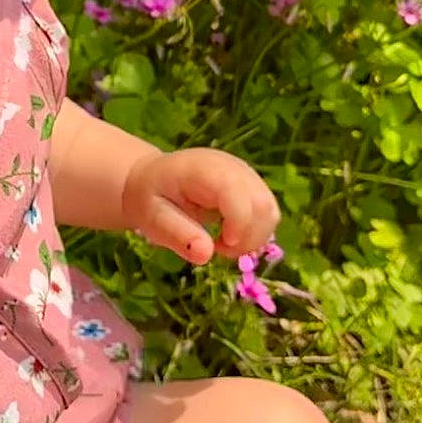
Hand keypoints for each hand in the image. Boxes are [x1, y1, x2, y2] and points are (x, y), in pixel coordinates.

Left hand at [121, 146, 279, 265]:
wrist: (154, 178)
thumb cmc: (151, 197)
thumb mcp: (152, 218)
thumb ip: (177, 235)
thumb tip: (206, 255)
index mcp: (205, 170)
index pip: (238, 194)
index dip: (238, 226)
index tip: (219, 247)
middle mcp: (233, 168)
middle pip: (262, 206)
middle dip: (246, 239)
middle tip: (217, 249)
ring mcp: (247, 175)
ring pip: (270, 212)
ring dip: (252, 238)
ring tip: (222, 243)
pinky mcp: (253, 186)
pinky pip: (268, 213)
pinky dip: (254, 233)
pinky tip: (230, 236)